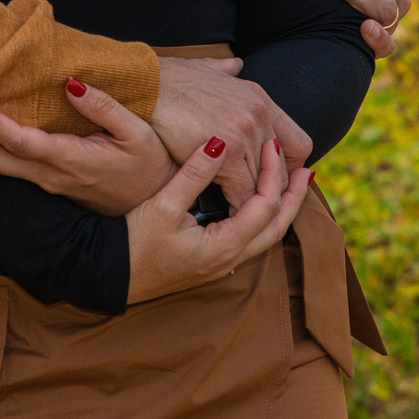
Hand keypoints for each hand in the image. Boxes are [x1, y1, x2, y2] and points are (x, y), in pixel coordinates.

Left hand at [0, 78, 173, 214]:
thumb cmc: (150, 166)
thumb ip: (104, 108)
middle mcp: (52, 176)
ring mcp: (49, 185)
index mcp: (71, 161)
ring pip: (1, 169)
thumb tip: (70, 83)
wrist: (157, 206)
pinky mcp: (51, 185)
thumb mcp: (136, 134)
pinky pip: (13, 169)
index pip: (22, 143)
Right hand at [125, 134, 309, 304]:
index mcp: (224, 245)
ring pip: (267, 236)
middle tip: (306, 169)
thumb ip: (195, 174)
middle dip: (293, 197)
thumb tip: (219, 144)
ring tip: (292, 185)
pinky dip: (265, 217)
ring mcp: (223, 264)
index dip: (273, 174)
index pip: (265, 206)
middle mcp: (231, 258)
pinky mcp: (214, 262)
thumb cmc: (135, 241)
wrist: (112, 275)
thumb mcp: (163, 204)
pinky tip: (260, 203)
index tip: (271, 145)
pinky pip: (253, 238)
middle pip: (277, 227)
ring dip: (283, 209)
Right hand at [146, 56, 310, 203]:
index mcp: (258, 97)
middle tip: (253, 204)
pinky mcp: (226, 154)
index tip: (271, 177)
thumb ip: (225, 69)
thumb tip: (236, 64)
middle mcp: (259, 115)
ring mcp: (245, 134)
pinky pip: (242, 192)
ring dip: (251, 201)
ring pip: (263, 184)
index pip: (299, 143)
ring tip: (239, 214)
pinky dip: (235, 205)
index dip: (289, 166)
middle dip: (268, 189)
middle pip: (281, 169)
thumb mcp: (204, 67)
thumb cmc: (165, 79)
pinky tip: (224, 210)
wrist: (143, 84)